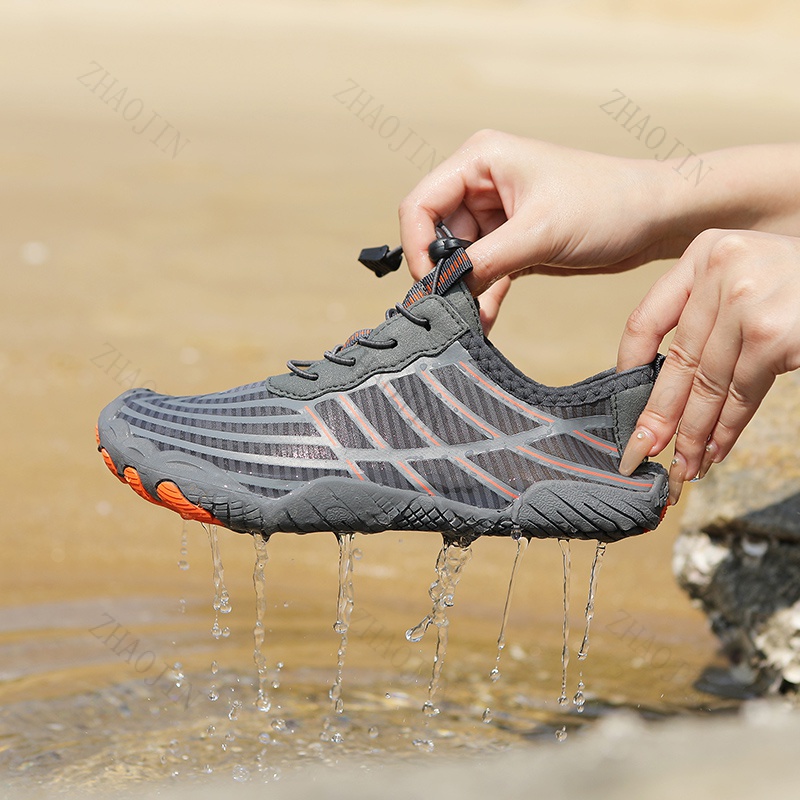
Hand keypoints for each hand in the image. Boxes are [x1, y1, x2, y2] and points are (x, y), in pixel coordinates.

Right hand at [398, 129, 690, 331]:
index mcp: (480, 160)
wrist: (655, 218)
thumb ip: (485, 260)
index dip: (415, 246)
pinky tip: (482, 323)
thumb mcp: (541, 231)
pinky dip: (481, 296)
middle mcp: (481, 184)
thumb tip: (442, 290)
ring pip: (457, 259)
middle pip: (434, 234)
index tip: (429, 284)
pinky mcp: (511, 242)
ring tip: (467, 322)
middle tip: (449, 310)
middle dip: (441, 273)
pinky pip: (482, 273)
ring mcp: (495, 215)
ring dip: (462, 290)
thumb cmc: (607, 204)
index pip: (420, 204)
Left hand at [617, 229, 799, 503]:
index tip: (622, 400)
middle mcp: (720, 271)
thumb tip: (667, 382)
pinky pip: (740, 393)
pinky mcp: (771, 337)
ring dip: (693, 433)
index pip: (647, 317)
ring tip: (683, 465)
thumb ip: (708, 310)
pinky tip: (714, 451)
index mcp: (704, 253)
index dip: (629, 365)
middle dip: (658, 414)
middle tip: (640, 452)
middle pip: (677, 358)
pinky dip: (726, 429)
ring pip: (708, 383)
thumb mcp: (746, 276)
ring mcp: (746, 303)